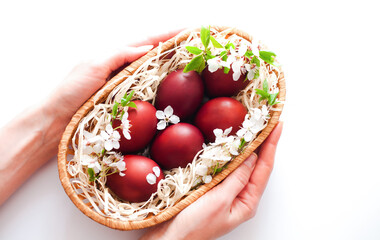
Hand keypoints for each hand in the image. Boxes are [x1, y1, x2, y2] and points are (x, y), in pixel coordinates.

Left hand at [47, 30, 181, 120]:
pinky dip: (163, 86)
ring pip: (154, 72)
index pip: (149, 40)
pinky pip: (149, 91)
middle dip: (177, 46)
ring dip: (173, 65)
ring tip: (194, 60)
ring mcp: (125, 85)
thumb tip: (149, 47)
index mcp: (115, 54)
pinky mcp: (125, 102)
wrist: (56, 120)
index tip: (192, 29)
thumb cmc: (71, 91)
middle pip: (155, 53)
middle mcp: (123, 67)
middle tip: (199, 43)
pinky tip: (174, 87)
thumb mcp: (94, 64)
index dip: (171, 34)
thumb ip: (120, 54)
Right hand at [141, 122, 282, 239]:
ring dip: (247, 146)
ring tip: (254, 127)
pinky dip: (230, 154)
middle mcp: (240, 197)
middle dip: (263, 142)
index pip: (264, 168)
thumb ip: (237, 179)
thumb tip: (252, 157)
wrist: (168, 239)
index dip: (271, 145)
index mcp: (247, 202)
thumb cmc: (194, 227)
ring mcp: (226, 192)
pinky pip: (226, 168)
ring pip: (241, 165)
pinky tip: (230, 144)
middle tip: (267, 120)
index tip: (277, 124)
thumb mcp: (219, 201)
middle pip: (256, 165)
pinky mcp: (212, 189)